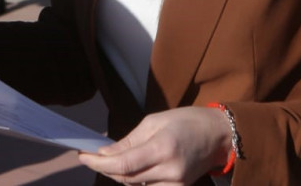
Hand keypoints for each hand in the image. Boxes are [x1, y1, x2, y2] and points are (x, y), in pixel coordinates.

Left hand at [77, 106, 230, 184]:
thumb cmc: (184, 121)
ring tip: (107, 160)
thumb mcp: (153, 122)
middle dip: (105, 168)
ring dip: (118, 174)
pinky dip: (134, 180)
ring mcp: (176, 184)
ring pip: (135, 185)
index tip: (83, 156)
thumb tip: (105, 154)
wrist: (217, 135)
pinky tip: (129, 168)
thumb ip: (129, 142)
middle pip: (127, 177)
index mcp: (162, 148)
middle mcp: (170, 170)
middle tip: (90, 157)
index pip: (124, 164)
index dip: (99, 163)